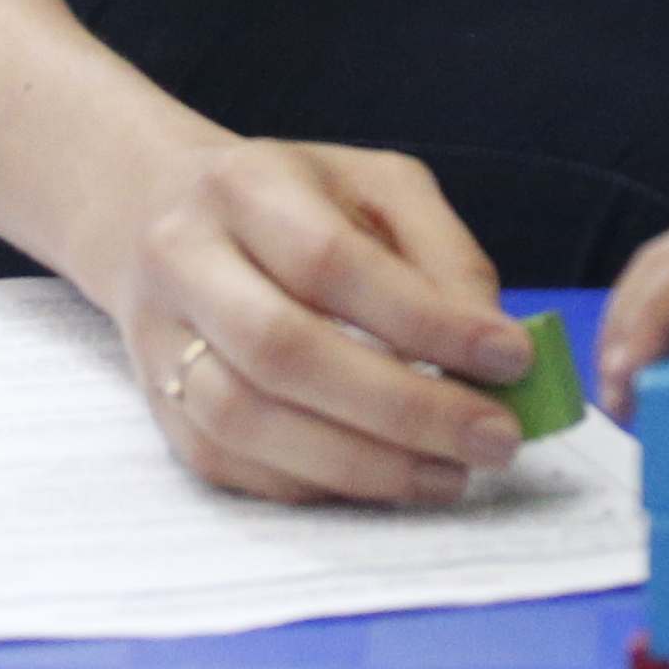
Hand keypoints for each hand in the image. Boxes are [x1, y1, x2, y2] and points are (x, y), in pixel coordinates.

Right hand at [113, 139, 529, 506]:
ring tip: (450, 472)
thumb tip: (492, 349)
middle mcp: (184, 259)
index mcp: (245, 185)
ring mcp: (158, 339)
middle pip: (283, 351)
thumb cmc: (294, 202)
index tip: (510, 358)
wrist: (158, 214)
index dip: (425, 321)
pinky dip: (315, 483)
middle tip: (493, 438)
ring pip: (247, 421)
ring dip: (362, 463)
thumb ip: (443, 257)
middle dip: (403, 408)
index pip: (332, 263)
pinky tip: (384, 479)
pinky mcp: (157, 405)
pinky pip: (230, 464)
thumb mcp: (379, 189)